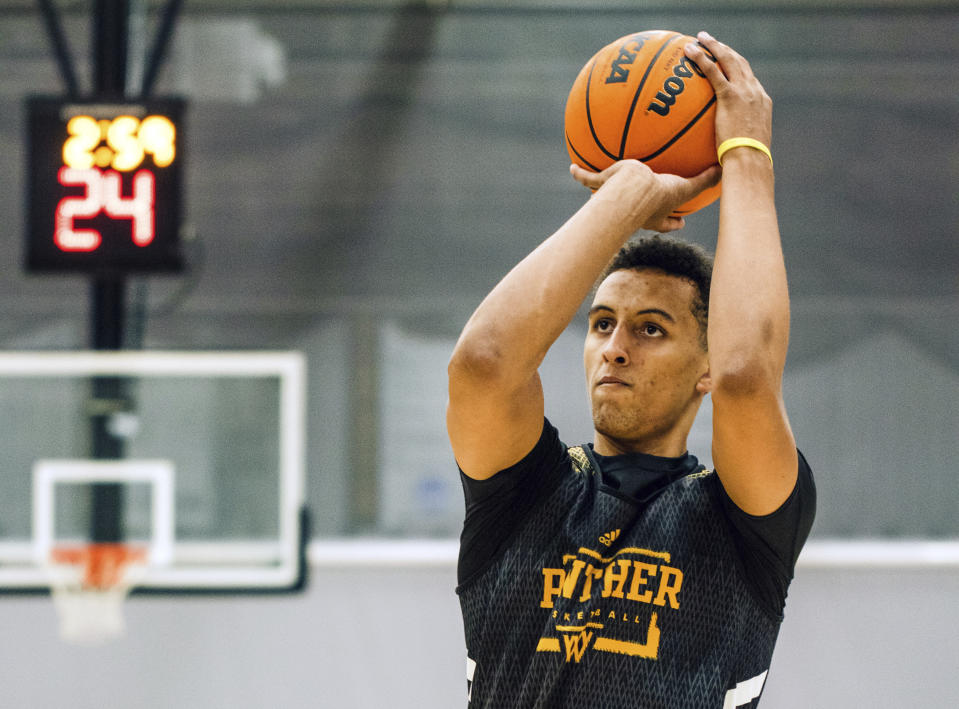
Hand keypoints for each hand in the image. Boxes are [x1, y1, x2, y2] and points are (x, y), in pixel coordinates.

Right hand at [570, 160, 720, 232]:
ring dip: (603, 196)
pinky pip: (588, 180)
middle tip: (647, 207)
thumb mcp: (685, 186)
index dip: (675, 222)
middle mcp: (634, 210)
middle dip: (643, 215)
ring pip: (610, 198)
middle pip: (640, 215)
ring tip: (601, 188)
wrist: (632, 189)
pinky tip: (573, 168)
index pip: (668, 222)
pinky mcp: (602, 186)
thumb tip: (724, 171)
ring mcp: (616, 199)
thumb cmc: (658, 192)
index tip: (682, 221)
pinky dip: (580, 174)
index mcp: (655, 213)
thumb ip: (704, 181)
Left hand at [685, 32, 771, 149]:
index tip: (726, 61)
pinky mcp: (730, 95)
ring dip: (714, 46)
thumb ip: (736, 141)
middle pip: (740, 63)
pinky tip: (689, 52)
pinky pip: (713, 71)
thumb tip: (722, 154)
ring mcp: (744, 91)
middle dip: (725, 50)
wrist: (750, 160)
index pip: (749, 78)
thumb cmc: (746, 161)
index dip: (737, 67)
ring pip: (728, 60)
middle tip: (712, 42)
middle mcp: (755, 92)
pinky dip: (701, 58)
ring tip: (700, 38)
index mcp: (762, 102)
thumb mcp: (745, 148)